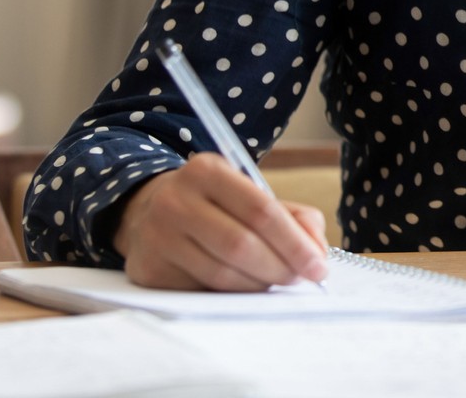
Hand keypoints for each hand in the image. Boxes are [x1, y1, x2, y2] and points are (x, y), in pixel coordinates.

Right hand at [112, 152, 329, 290]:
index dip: (295, 243)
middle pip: (241, 245)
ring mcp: (157, 237)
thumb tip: (316, 252)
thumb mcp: (250, 193)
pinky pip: (201, 290)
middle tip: (301, 278)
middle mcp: (176, 200)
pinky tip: (243, 286)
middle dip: (280, 267)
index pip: (261, 211)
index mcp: (207, 171)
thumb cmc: (214, 204)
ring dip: (259, 284)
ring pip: (222, 274)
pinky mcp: (148, 270)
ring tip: (275, 281)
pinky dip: (231, 294)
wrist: (147, 211)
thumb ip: (293, 216)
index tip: (319, 266)